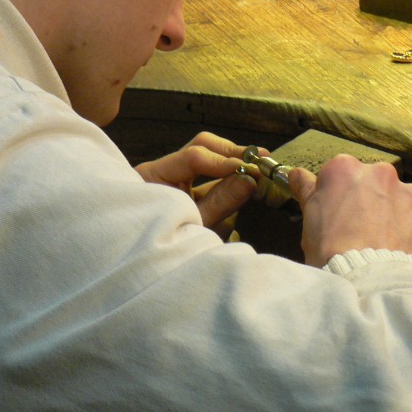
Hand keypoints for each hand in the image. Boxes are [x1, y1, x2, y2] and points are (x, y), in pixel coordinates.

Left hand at [136, 132, 263, 237]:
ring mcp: (172, 175)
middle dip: (231, 152)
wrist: (151, 265)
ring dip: (232, 159)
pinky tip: (245, 174)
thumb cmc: (166, 246)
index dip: (224, 162)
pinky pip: (207, 171)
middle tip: (260, 158)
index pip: (193, 157)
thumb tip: (249, 180)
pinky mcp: (184, 185)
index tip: (250, 169)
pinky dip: (226, 172)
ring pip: (206, 154)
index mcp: (153, 176)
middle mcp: (162, 169)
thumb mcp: (195, 226)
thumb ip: (221, 202)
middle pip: (200, 147)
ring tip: (257, 164)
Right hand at [288, 154, 411, 272]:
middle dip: (372, 204)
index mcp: (345, 170)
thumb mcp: (310, 223)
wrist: (373, 287)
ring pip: (403, 202)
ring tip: (387, 248)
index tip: (340, 217)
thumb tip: (298, 175)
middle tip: (364, 235)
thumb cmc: (334, 256)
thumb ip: (308, 192)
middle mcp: (381, 173)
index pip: (341, 176)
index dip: (340, 199)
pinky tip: (406, 253)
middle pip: (375, 185)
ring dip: (397, 218)